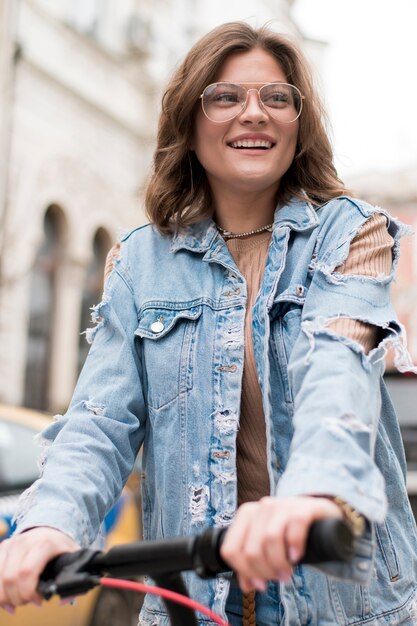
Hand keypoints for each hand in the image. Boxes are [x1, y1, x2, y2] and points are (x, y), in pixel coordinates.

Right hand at [0, 527, 79, 611]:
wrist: (51, 528)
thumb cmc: (61, 546)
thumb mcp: (72, 558)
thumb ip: (72, 579)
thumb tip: (63, 600)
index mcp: (44, 543)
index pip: (27, 572)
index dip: (28, 592)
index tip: (39, 601)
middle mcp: (24, 541)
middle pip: (10, 578)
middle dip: (18, 597)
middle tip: (28, 602)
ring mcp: (11, 544)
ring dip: (6, 596)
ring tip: (19, 600)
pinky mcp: (3, 548)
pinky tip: (7, 597)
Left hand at [220, 495, 341, 591]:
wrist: (320, 516)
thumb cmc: (289, 533)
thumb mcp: (267, 546)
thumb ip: (252, 564)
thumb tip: (246, 586)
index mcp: (246, 514)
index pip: (230, 549)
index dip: (243, 572)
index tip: (259, 584)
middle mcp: (262, 507)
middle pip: (251, 550)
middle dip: (264, 572)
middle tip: (278, 578)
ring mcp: (283, 504)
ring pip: (270, 540)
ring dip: (279, 564)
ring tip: (287, 573)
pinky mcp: (304, 508)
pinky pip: (294, 528)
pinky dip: (294, 547)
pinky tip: (296, 556)